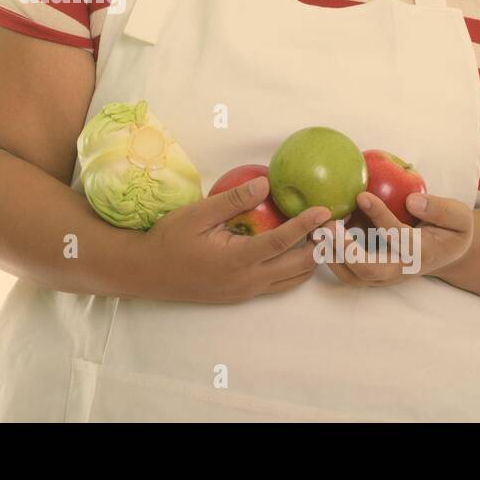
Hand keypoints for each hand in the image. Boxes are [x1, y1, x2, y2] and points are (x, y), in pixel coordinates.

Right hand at [129, 176, 333, 303]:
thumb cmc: (169, 239)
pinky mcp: (241, 295)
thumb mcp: (197, 214)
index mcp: (236, 260)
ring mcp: (245, 291)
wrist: (148, 272)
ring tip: (317, 236)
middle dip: (318, 247)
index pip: (282, 242)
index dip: (306, 226)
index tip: (324, 211)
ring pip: (291, 280)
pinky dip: (292, 269)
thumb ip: (232, 200)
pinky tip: (291, 250)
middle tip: (331, 225)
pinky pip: (277, 284)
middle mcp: (246, 280)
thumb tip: (264, 184)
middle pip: (297, 267)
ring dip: (308, 260)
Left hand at [321, 190, 473, 286]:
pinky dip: (329, 254)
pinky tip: (319, 231)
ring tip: (317, 227)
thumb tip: (412, 201)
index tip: (362, 196)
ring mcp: (383, 275)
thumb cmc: (451, 230)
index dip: (379, 217)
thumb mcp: (460, 218)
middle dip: (344, 249)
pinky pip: (345, 270)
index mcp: (421, 253)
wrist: (446, 254)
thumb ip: (442, 210)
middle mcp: (399, 269)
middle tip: (327, 224)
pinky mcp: (370, 274)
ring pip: (350, 275)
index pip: (398, 238)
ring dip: (330, 254)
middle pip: (368, 270)